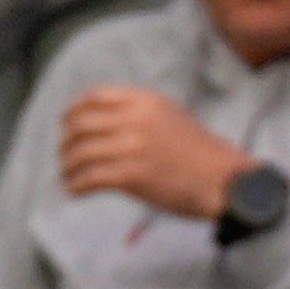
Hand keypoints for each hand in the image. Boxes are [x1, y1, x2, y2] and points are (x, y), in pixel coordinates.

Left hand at [59, 86, 257, 218]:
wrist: (225, 180)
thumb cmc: (202, 153)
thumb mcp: (172, 116)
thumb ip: (140, 114)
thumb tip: (106, 123)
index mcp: (144, 101)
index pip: (94, 97)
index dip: (73, 110)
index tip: (67, 124)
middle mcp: (135, 119)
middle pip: (81, 124)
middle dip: (67, 141)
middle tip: (65, 155)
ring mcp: (132, 147)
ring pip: (81, 153)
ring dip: (69, 166)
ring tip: (68, 176)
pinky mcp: (132, 176)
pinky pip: (91, 178)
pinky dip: (77, 185)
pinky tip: (75, 191)